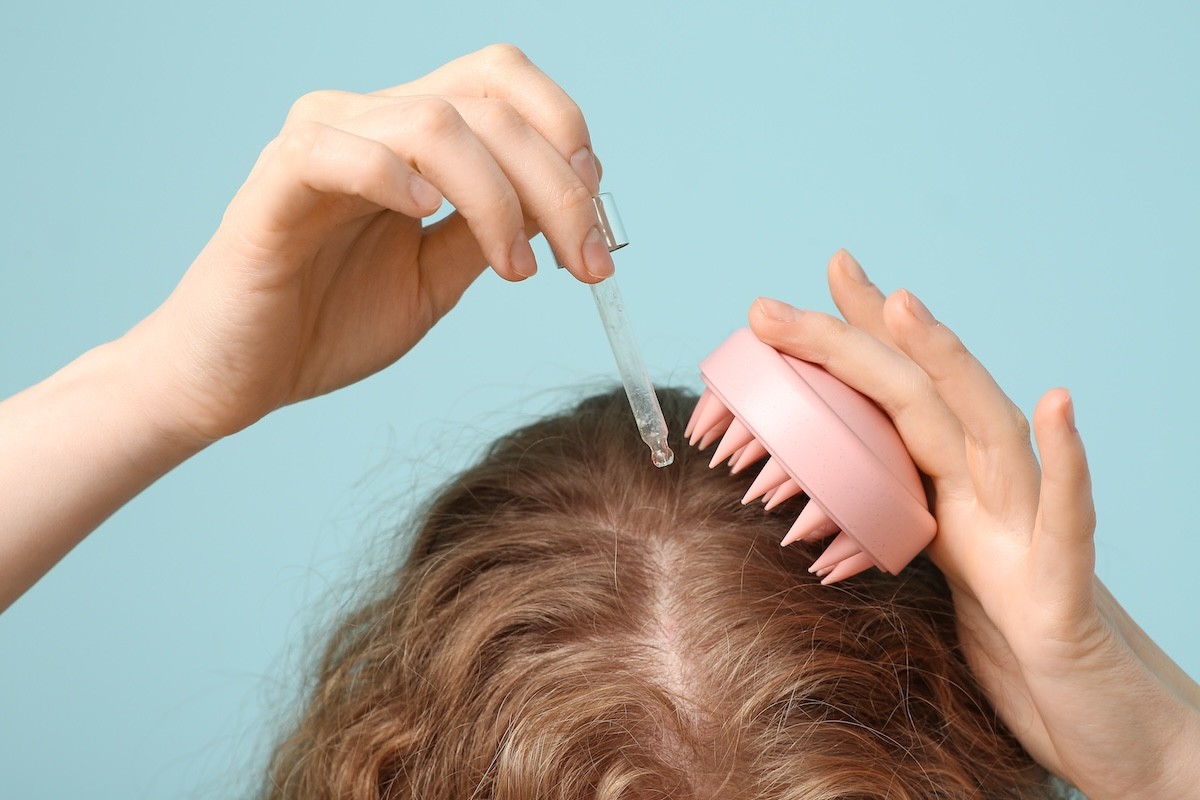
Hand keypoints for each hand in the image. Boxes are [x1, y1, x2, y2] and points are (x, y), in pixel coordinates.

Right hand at [125, 44, 609, 445]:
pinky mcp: (275, 182)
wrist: (239, 378)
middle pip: (489, 101)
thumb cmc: (329, 322)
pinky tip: (426, 219)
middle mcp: (368, 118)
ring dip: (500, 197)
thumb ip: (490, 232)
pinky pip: (341, 150)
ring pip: (436, 122)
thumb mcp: (437, 278)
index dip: (566, 138)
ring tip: (516, 269)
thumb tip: (567, 204)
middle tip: (588, 263)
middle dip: (559, 183)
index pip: (504, 85)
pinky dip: (397, 178)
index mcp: (410, 136)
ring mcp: (320, 141)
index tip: (598, 222)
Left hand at [749, 251, 1199, 798]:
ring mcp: (1029, 533)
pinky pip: (1068, 521)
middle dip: (857, 339)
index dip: (855, 338)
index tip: (806, 285)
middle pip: (923, 398)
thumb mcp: (943, 575)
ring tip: (904, 307)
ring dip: (950, 367)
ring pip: (993, 432)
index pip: (899, 397)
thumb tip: (822, 505)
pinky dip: (1065, 464)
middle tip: (781, 297)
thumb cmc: (1020, 645)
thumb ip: (901, 526)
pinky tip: (1057, 407)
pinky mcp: (1063, 590)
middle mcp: (993, 494)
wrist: (1097, 717)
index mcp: (953, 490)